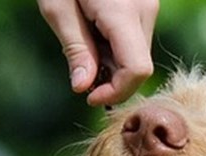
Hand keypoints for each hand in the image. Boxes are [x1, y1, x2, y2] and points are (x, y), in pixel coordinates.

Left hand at [38, 0, 156, 105]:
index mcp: (123, 12)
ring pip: (139, 54)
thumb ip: (75, 49)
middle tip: (81, 68)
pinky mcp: (146, 4)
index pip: (136, 70)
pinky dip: (117, 47)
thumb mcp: (57, 8)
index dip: (116, 92)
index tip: (89, 96)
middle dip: (111, 78)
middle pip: (139, 66)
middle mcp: (145, 9)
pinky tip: (95, 32)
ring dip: (113, 62)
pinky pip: (137, 39)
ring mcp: (148, 5)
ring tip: (85, 41)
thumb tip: (83, 88)